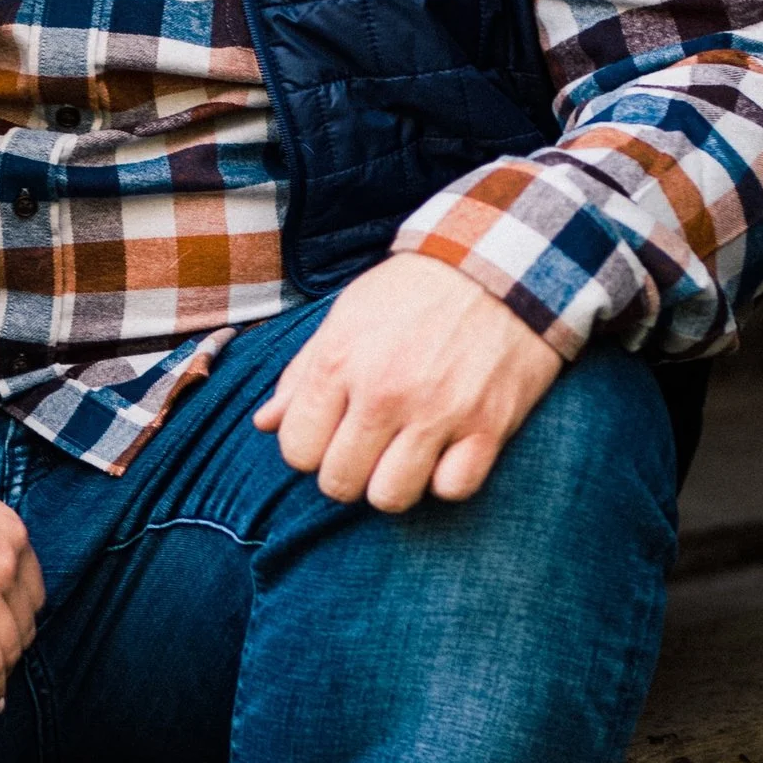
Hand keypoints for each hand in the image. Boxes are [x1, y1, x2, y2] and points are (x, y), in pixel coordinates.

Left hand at [255, 253, 560, 510]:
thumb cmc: (412, 292)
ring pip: (391, 497)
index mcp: (340, 362)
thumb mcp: (346, 316)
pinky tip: (445, 453)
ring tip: (402, 456)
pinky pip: (453, 489)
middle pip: (340, 483)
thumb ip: (301, 372)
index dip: (309, 450)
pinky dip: (447, 480)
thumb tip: (264, 423)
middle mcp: (385, 392)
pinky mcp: (488, 425)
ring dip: (393, 484)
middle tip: (365, 449)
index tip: (329, 433)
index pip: (298, 450)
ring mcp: (438, 412)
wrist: (498, 266)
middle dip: (346, 473)